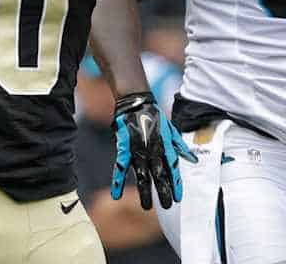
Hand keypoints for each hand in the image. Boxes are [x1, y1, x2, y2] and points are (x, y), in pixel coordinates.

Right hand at [111, 92, 197, 209]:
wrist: (135, 103)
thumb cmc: (155, 116)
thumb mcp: (171, 130)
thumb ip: (180, 146)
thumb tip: (193, 159)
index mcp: (165, 147)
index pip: (173, 168)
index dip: (176, 183)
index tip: (179, 197)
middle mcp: (152, 151)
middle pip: (159, 175)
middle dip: (163, 192)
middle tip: (167, 206)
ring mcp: (137, 150)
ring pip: (142, 175)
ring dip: (144, 191)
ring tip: (147, 206)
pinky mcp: (123, 148)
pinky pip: (120, 167)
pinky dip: (117, 181)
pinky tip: (116, 194)